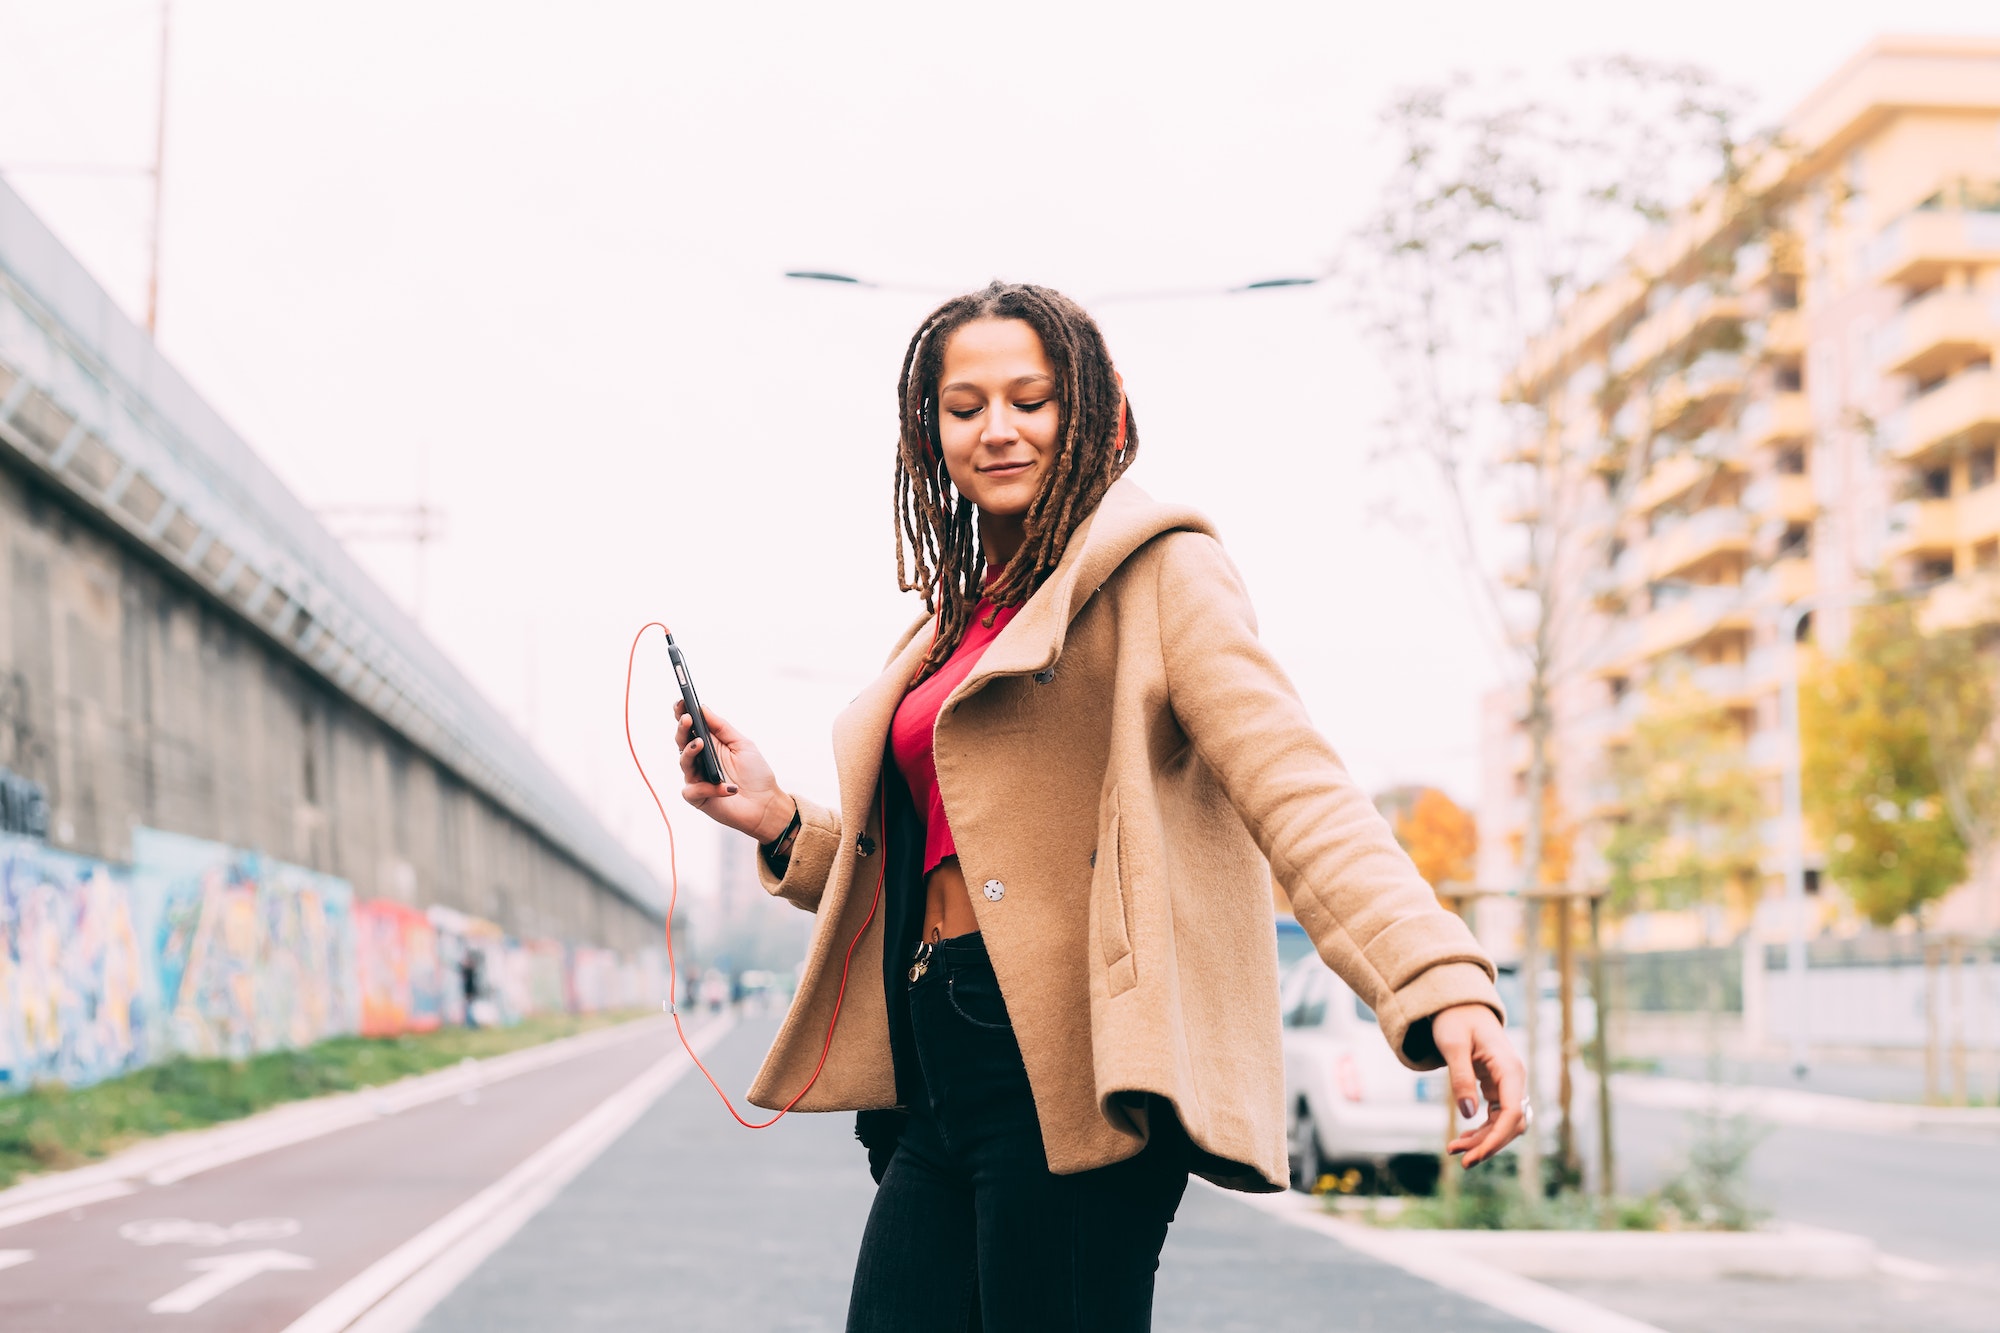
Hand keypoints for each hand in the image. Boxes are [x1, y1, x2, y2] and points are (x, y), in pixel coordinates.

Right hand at [673, 701, 792, 843]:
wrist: (766, 804)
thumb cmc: (756, 774)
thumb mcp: (743, 744)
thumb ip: (722, 727)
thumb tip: (703, 708)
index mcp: (709, 744)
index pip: (691, 727)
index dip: (682, 714)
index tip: (681, 702)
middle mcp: (700, 760)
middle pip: (682, 741)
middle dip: (682, 729)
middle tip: (686, 719)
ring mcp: (697, 778)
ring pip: (683, 762)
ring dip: (690, 751)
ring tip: (700, 743)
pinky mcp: (698, 797)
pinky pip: (693, 789)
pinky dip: (709, 787)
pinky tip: (727, 787)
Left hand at [1435, 1003, 1527, 1167]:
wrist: (1459, 1006)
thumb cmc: (1455, 1020)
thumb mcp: (1452, 1045)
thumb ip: (1460, 1077)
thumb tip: (1468, 1114)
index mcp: (1509, 1068)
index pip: (1513, 1112)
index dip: (1497, 1137)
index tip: (1476, 1154)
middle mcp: (1514, 1079)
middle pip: (1512, 1124)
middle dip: (1489, 1144)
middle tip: (1462, 1161)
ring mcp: (1508, 1085)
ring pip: (1504, 1124)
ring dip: (1483, 1141)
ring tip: (1454, 1150)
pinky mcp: (1498, 1089)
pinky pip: (1495, 1118)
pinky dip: (1481, 1131)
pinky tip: (1462, 1140)